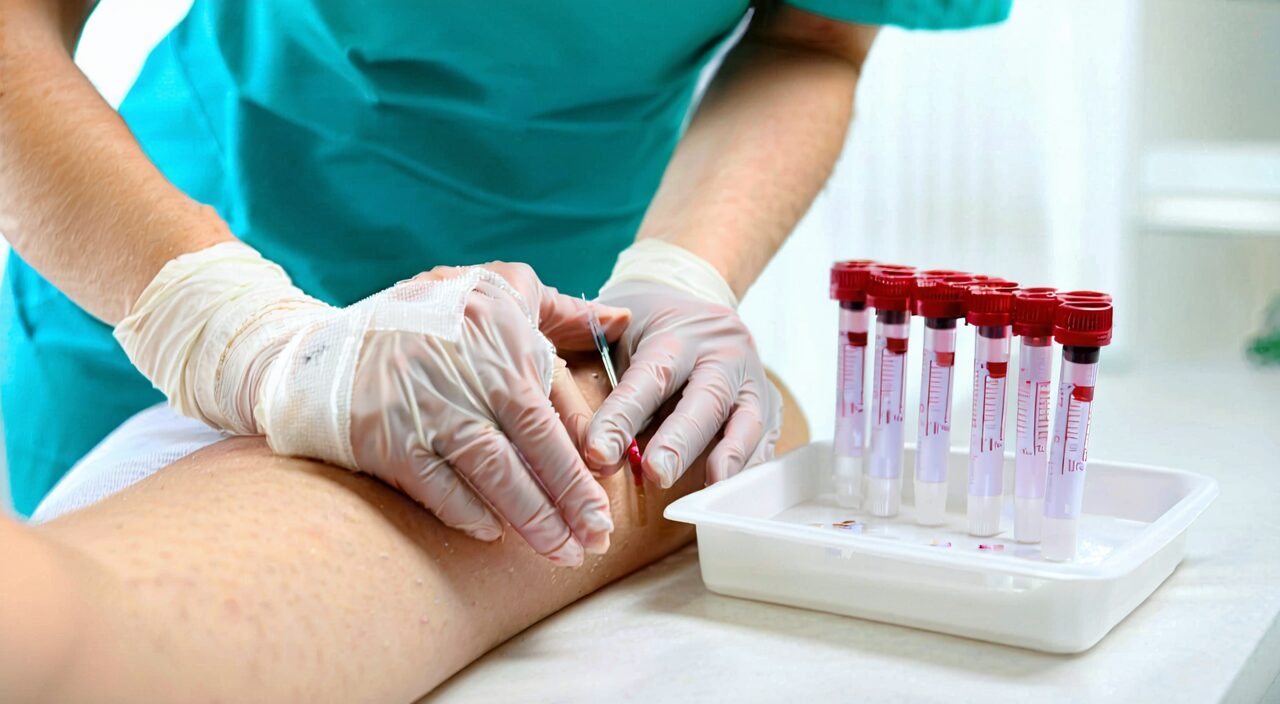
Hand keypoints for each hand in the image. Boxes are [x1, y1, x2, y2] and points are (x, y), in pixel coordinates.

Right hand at [117, 245, 627, 565]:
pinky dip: (464, 511)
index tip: (610, 501)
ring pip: (489, 470)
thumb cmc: (426, 322)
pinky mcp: (381, 437)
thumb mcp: (495, 291)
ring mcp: (421, 405)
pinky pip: (433, 484)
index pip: (553, 409)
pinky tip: (493, 534)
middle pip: (530, 445)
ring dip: (529, 517)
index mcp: (498, 334)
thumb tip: (625, 323)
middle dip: (569, 500)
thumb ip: (561, 311)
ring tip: (561, 550)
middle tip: (596, 540)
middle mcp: (463, 370)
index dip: (584, 461)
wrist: (320, 347)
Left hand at [585, 280, 781, 487]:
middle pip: (707, 399)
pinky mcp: (770, 402)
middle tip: (658, 474)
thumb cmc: (653, 335)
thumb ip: (617, 396)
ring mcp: (752, 377)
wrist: (699, 308)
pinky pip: (765, 438)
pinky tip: (731, 489)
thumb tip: (604, 457)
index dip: (622, 419)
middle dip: (682, 441)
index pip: (648, 380)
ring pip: (748, 421)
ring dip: (729, 458)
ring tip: (711, 487)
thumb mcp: (625, 344)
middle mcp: (722, 352)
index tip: (599, 453)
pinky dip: (749, 466)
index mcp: (677, 336)